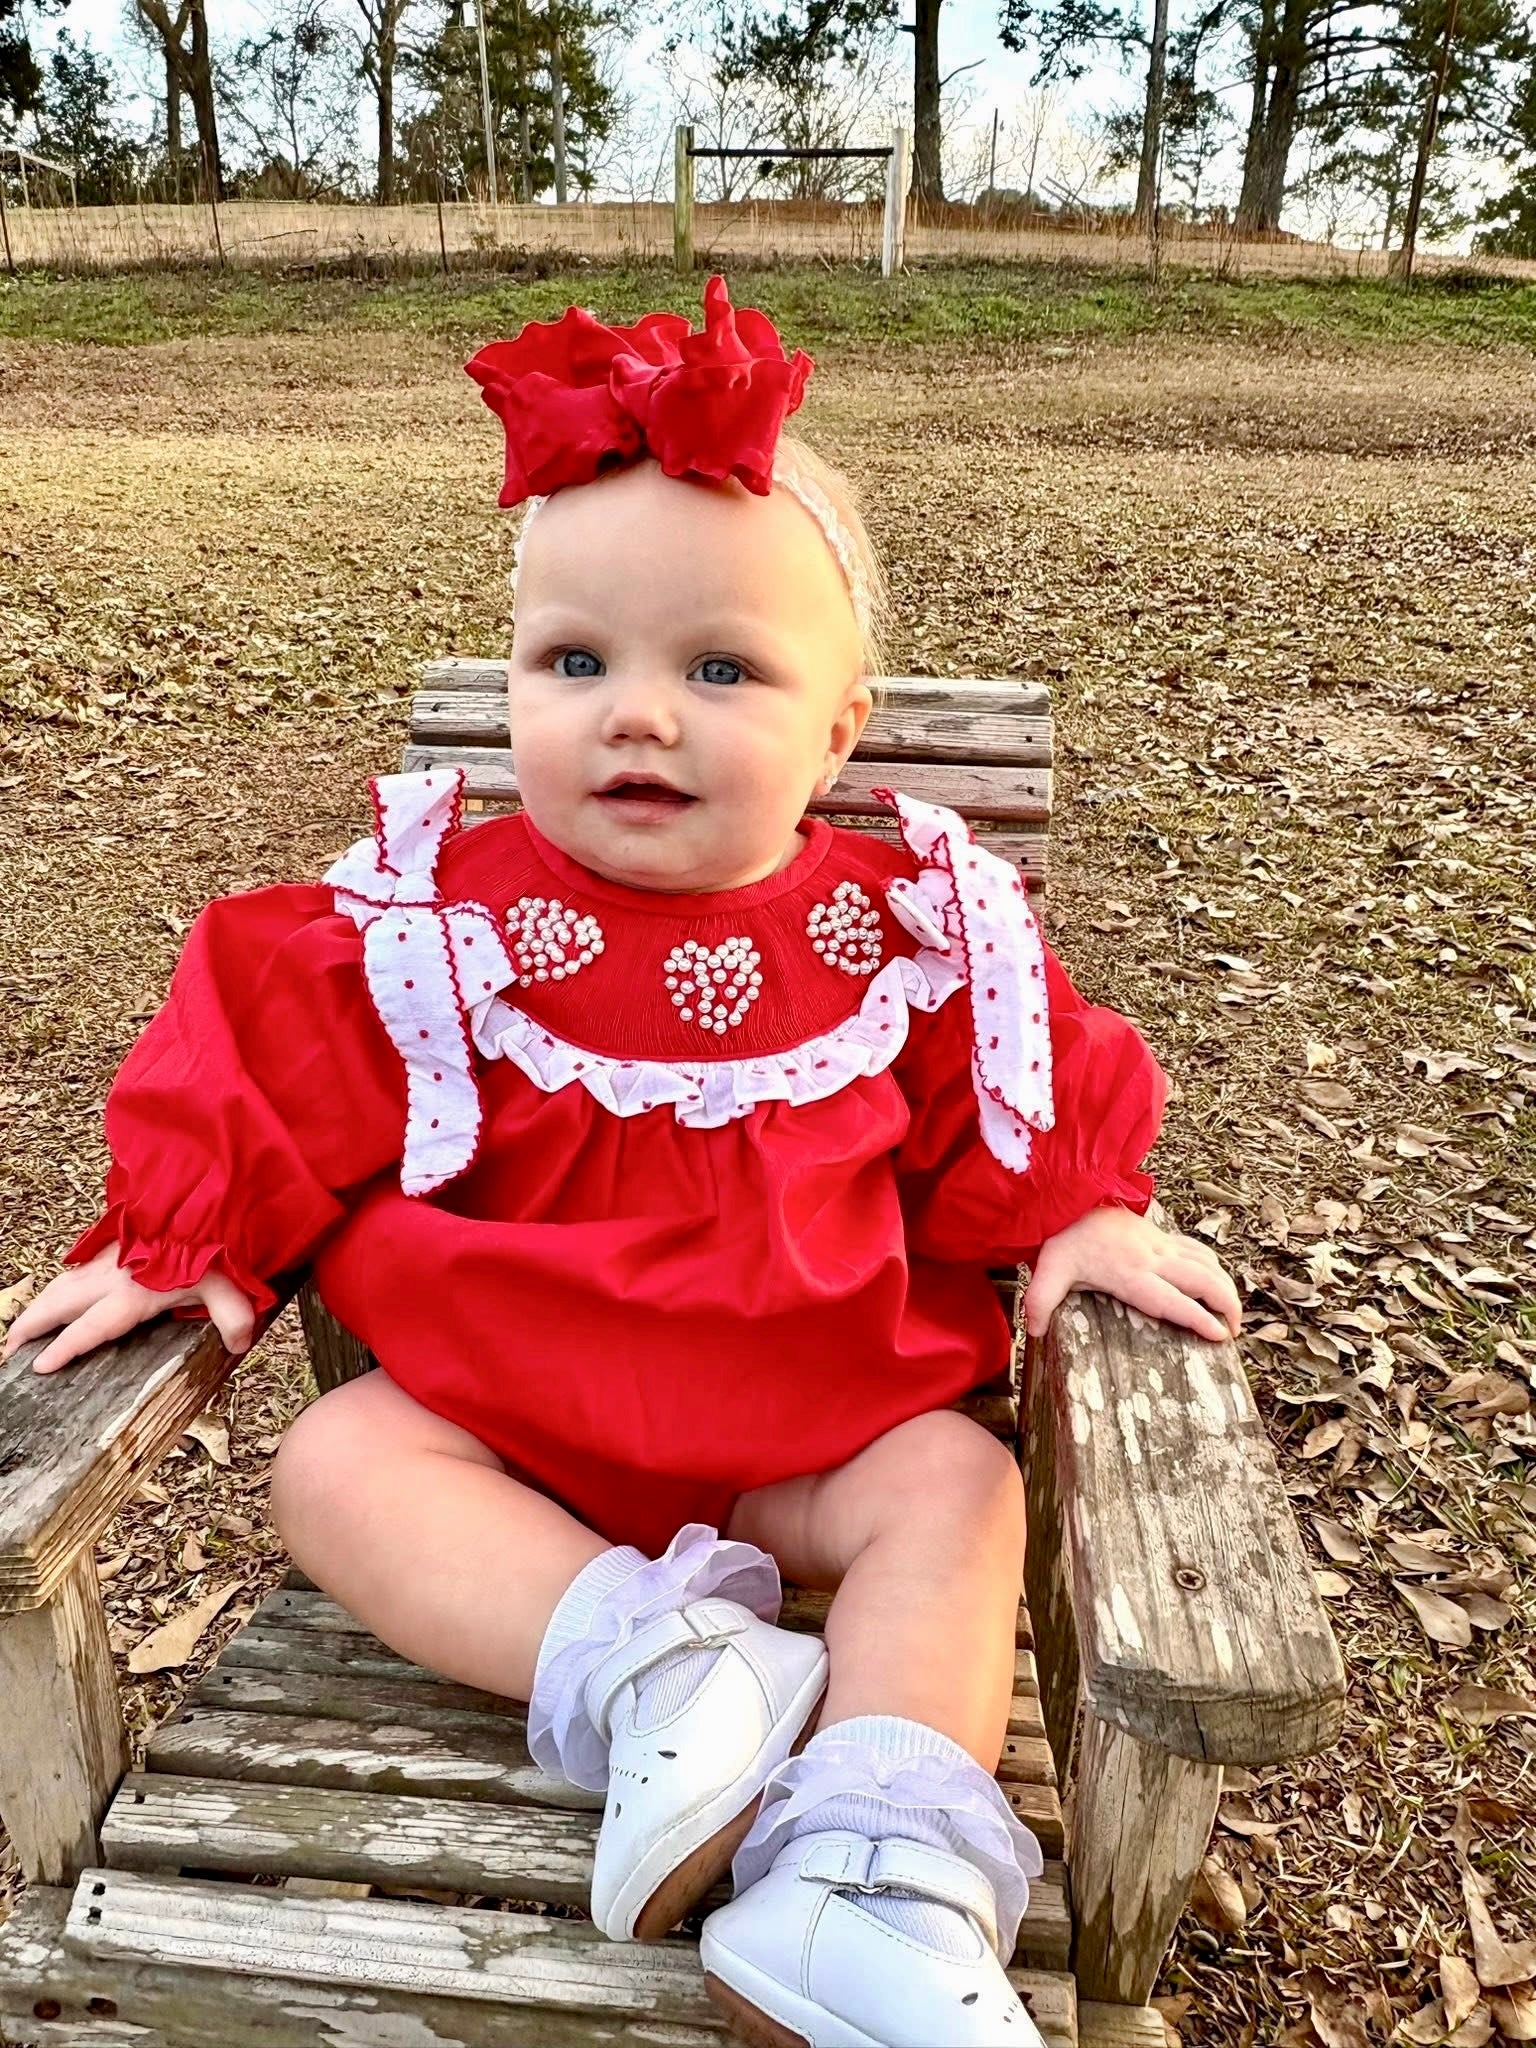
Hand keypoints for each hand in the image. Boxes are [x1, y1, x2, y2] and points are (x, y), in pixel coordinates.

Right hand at [2, 1245, 256, 1375]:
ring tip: (21, 1330)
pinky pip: (75, 1269)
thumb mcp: (230, 1285)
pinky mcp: (113, 1244)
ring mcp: (109, 1258)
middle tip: (10, 1350)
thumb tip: (237, 1346)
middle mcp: (112, 1276)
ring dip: (39, 1306)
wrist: (203, 1199)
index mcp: (132, 1294)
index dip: (64, 1348)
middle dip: (31, 1327)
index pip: (90, 1328)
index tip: (39, 1367)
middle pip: (60, 1304)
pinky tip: (57, 1295)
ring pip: (62, 1283)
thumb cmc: (214, 1244)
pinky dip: (57, 1286)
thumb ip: (234, 1318)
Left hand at [1024, 1206, 1241, 1343]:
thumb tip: (1032, 1332)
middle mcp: (1152, 1259)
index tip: (1220, 1335)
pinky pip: (1196, 1250)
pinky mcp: (1160, 1235)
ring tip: (1232, 1313)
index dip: (1198, 1318)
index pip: (1171, 1300)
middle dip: (1226, 1305)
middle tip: (1234, 1331)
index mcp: (1129, 1274)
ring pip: (1206, 1263)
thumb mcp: (1047, 1271)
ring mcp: (1160, 1244)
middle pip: (1202, 1280)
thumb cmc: (1061, 1238)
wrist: (1069, 1195)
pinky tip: (1215, 1281)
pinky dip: (1213, 1266)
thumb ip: (1040, 1302)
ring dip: (1225, 1286)